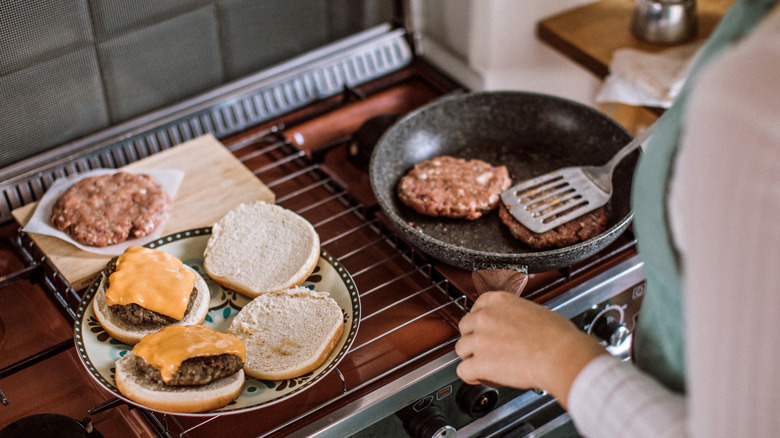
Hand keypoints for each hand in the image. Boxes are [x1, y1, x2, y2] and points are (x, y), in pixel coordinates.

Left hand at [455, 291, 606, 407]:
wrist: (561, 355)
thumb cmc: (557, 335)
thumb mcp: (533, 310)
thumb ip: (515, 314)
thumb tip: (513, 323)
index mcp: (497, 300)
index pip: (475, 309)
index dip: (480, 324)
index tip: (486, 331)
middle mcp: (484, 317)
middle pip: (465, 328)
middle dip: (474, 339)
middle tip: (487, 349)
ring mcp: (480, 339)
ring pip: (461, 349)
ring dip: (472, 358)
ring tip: (488, 365)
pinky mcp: (480, 363)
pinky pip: (463, 371)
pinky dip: (472, 376)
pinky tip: (483, 377)